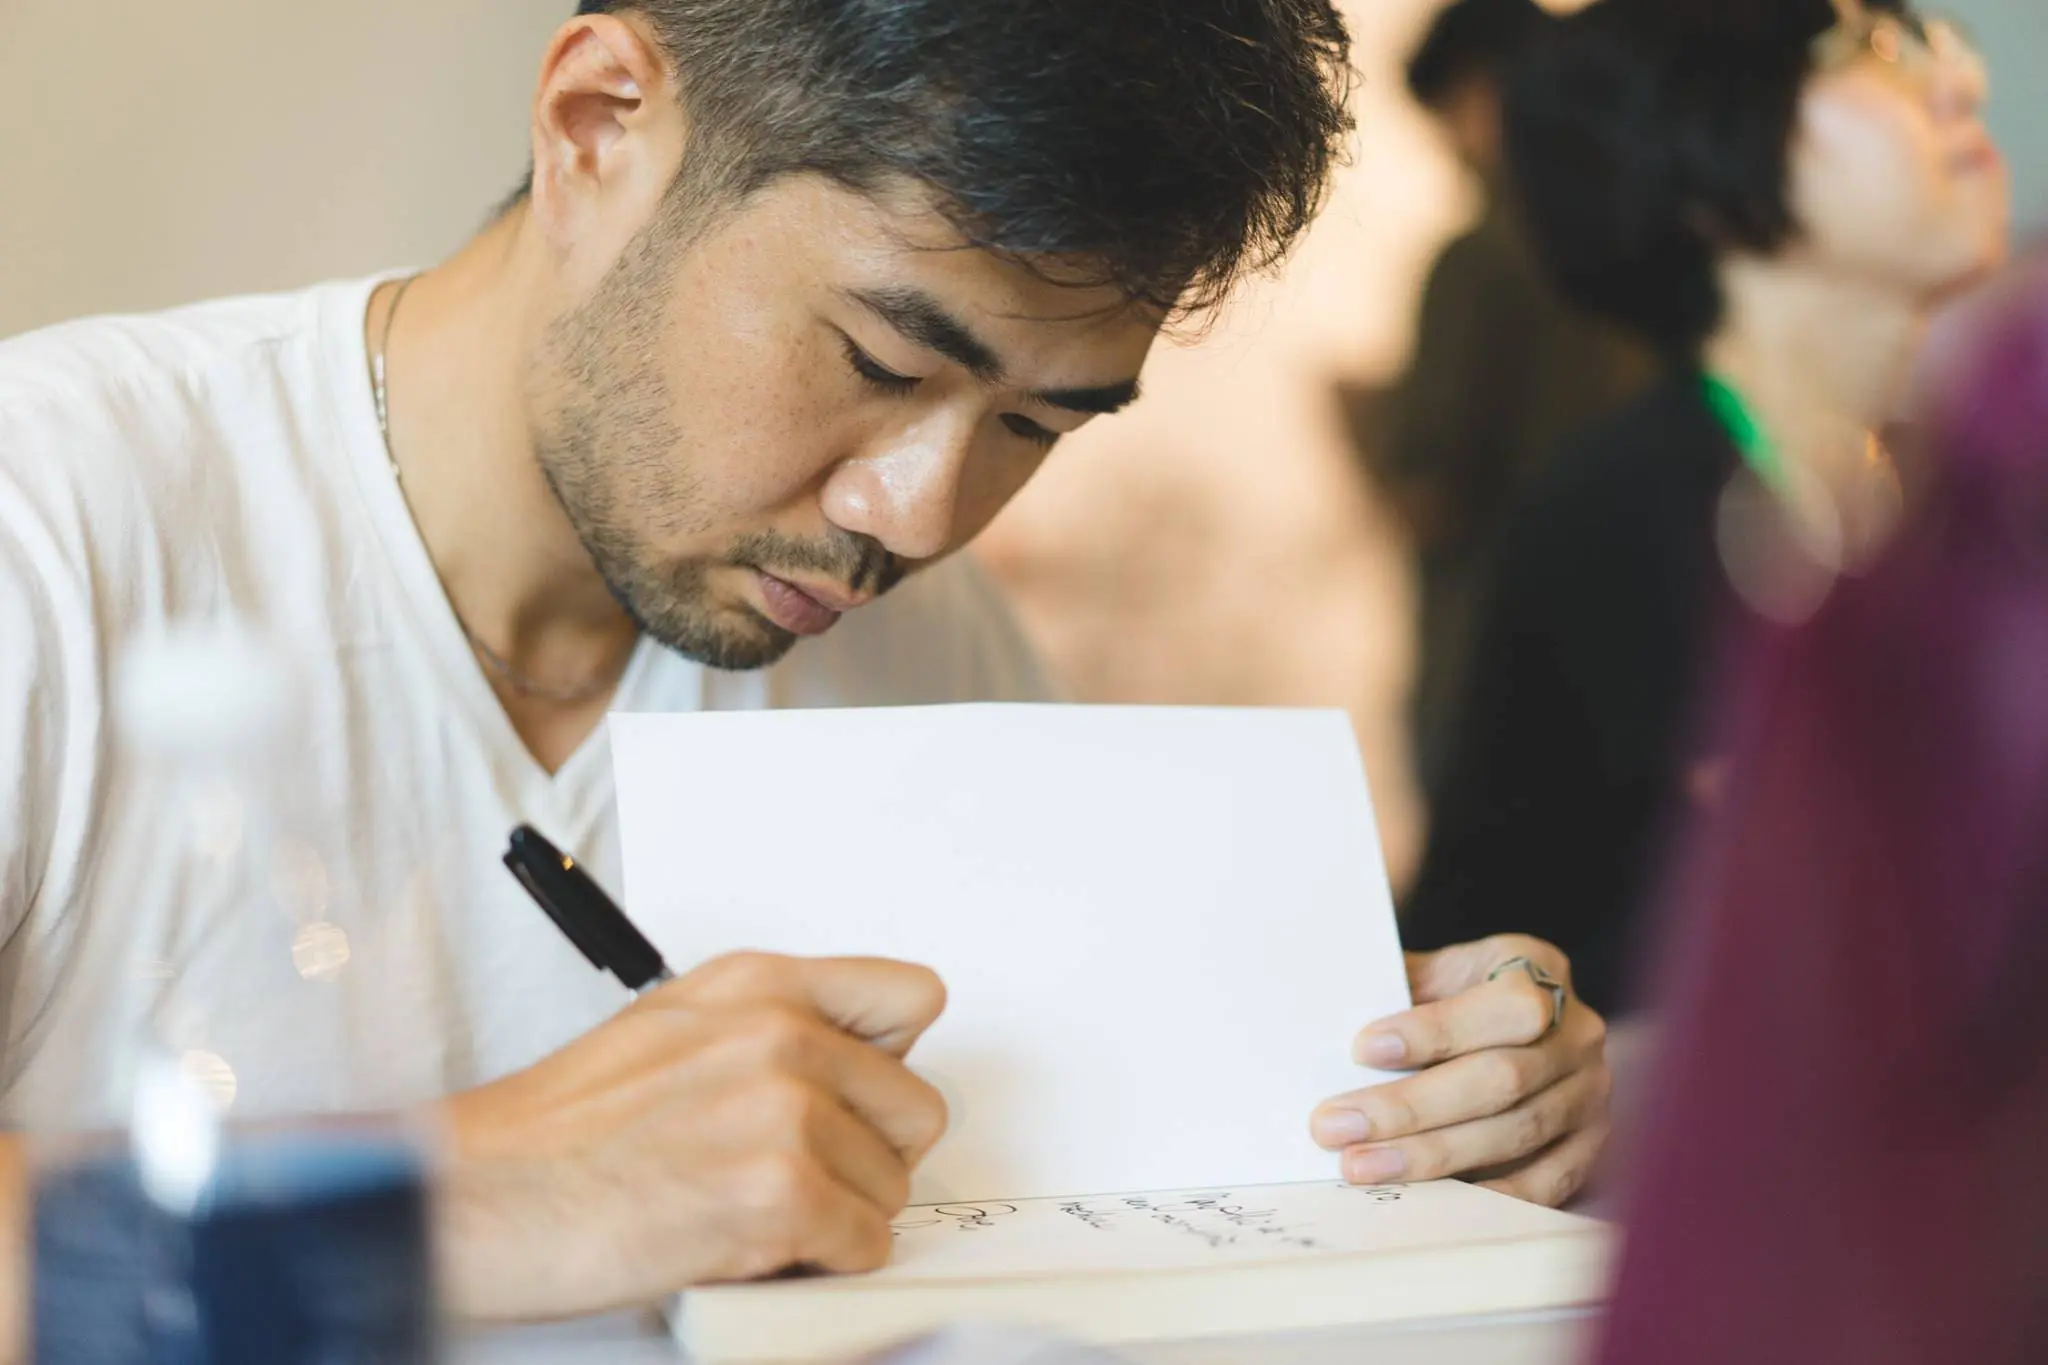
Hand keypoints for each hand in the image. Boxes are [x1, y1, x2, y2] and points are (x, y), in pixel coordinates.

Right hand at [435, 952, 948, 1320]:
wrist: (484, 1197)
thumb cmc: (561, 1129)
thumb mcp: (676, 1025)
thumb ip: (771, 1025)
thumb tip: (854, 1060)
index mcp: (759, 985)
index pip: (912, 998)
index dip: (894, 1061)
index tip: (863, 1096)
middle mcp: (781, 1034)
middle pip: (917, 1108)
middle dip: (868, 1155)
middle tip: (797, 1174)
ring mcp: (784, 1112)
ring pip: (893, 1184)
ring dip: (838, 1214)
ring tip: (754, 1209)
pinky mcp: (779, 1193)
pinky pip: (866, 1243)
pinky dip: (821, 1261)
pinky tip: (755, 1246)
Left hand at [1310, 936, 1610, 1206]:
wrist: (1513, 1023)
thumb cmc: (1454, 993)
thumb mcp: (1434, 970)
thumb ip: (1397, 988)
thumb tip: (1330, 1015)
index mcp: (1540, 969)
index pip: (1503, 1006)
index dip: (1436, 1031)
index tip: (1363, 1049)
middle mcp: (1578, 1032)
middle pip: (1501, 1079)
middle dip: (1411, 1108)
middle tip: (1337, 1125)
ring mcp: (1590, 1093)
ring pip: (1514, 1133)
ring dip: (1431, 1156)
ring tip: (1361, 1164)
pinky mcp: (1590, 1146)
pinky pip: (1545, 1183)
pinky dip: (1485, 1196)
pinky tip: (1428, 1201)